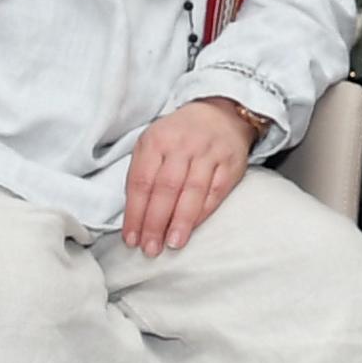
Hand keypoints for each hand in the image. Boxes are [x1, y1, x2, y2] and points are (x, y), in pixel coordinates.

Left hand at [124, 98, 259, 255]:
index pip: (141, 182)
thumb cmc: (180, 136)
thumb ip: (143, 173)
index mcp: (156, 140)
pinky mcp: (230, 163)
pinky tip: (192, 228)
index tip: (131, 238)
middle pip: (165, 188)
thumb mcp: (154, 143)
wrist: (220, 114)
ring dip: (181, 221)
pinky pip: (215, 192)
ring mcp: (208, 153)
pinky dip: (202, 213)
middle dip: (155, 222)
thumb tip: (135, 216)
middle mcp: (182, 145)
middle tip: (150, 248)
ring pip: (192, 191)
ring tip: (172, 244)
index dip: (135, 213)